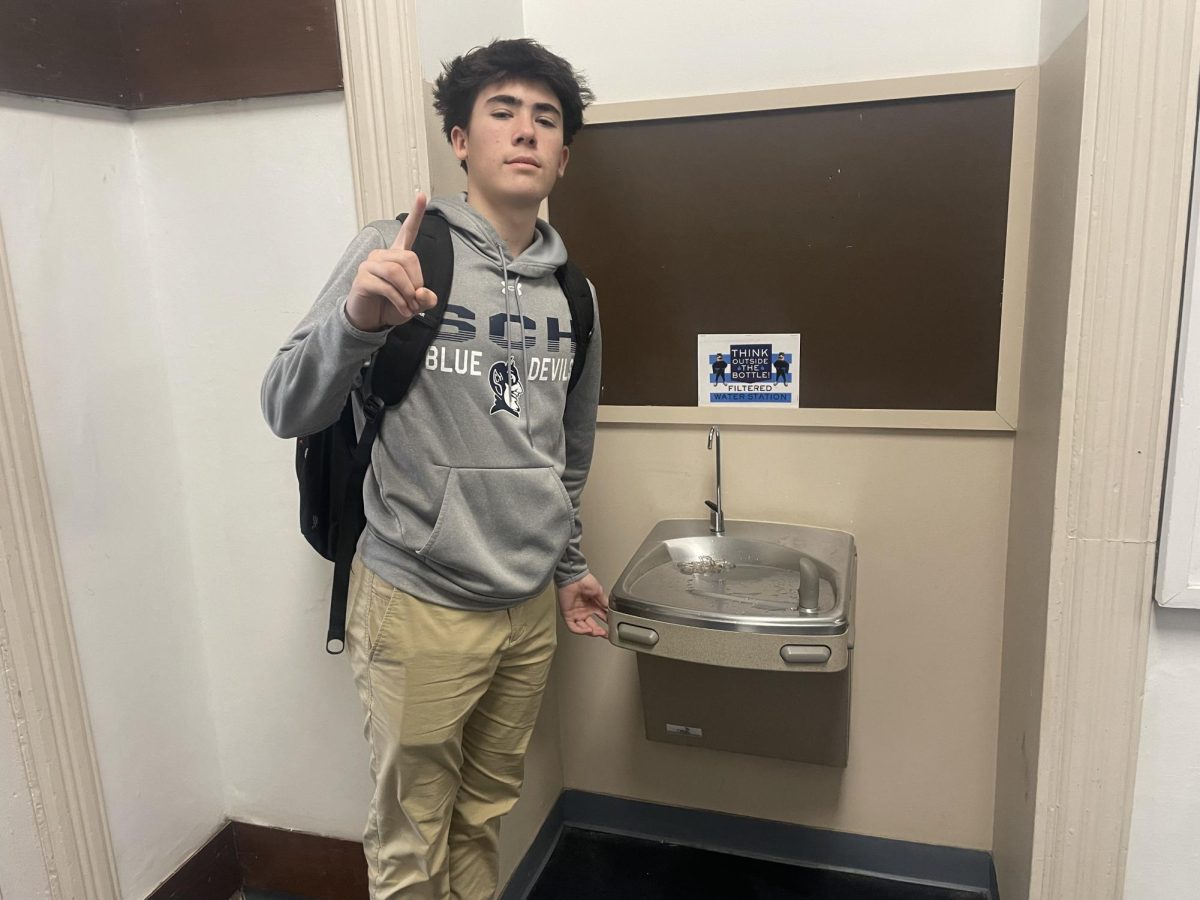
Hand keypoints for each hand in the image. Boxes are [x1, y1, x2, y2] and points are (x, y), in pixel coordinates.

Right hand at [345, 192, 438, 330]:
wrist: (369, 321)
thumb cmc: (390, 307)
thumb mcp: (414, 304)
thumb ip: (425, 298)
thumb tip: (425, 294)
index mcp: (396, 256)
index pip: (407, 232)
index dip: (416, 214)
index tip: (422, 194)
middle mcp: (381, 255)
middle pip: (408, 258)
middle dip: (417, 282)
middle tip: (416, 301)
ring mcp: (369, 265)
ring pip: (396, 271)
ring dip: (408, 293)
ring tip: (409, 307)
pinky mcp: (362, 279)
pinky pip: (386, 286)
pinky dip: (399, 300)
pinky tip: (402, 309)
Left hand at [556, 573, 608, 636]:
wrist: (573, 577)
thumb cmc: (584, 580)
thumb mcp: (599, 591)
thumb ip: (604, 602)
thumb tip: (610, 609)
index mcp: (592, 604)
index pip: (601, 617)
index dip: (607, 622)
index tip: (612, 626)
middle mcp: (584, 610)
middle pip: (592, 625)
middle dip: (599, 631)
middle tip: (605, 634)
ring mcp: (576, 613)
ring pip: (583, 628)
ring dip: (591, 632)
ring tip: (598, 633)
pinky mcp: (568, 614)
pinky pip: (573, 627)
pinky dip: (580, 631)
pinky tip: (588, 630)